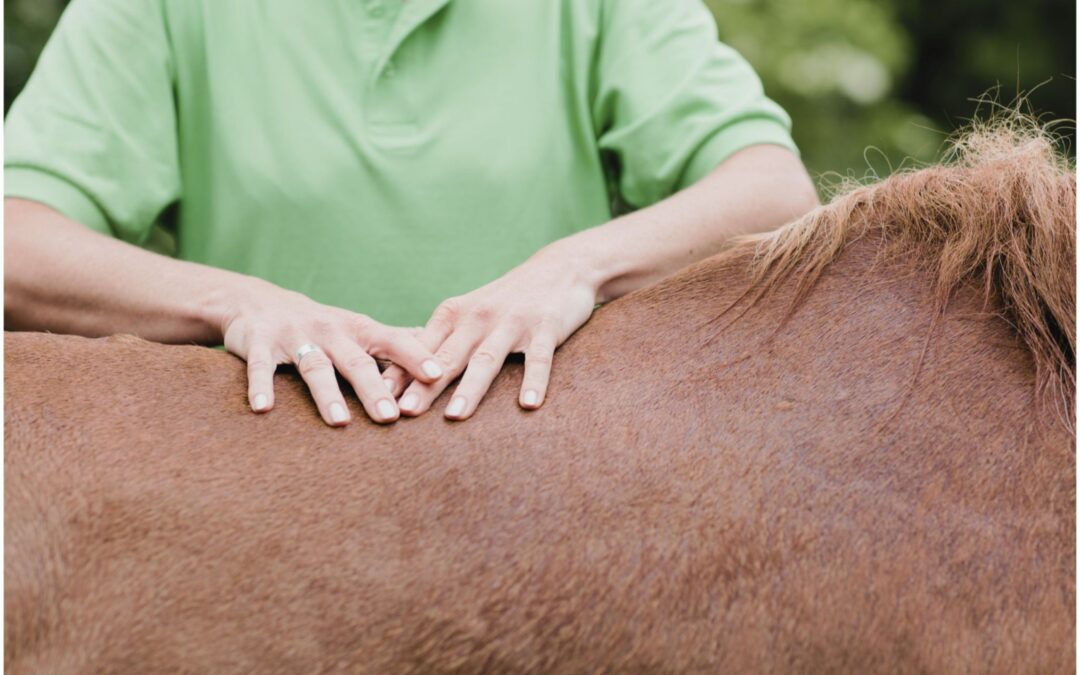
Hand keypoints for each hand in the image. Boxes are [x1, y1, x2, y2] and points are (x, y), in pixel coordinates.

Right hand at [220, 279, 443, 425]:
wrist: (256, 301)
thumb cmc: (320, 324)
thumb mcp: (357, 327)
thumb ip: (394, 339)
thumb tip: (436, 345)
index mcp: (357, 329)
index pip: (393, 341)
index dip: (415, 357)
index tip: (437, 376)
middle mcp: (330, 330)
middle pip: (355, 361)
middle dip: (373, 389)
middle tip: (390, 417)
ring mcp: (294, 336)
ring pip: (314, 367)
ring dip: (327, 394)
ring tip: (340, 422)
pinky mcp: (259, 342)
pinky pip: (261, 367)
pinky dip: (262, 386)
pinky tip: (264, 409)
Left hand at [381, 246, 597, 419]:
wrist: (559, 268)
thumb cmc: (506, 301)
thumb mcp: (469, 315)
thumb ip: (440, 344)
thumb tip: (399, 380)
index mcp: (454, 315)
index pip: (422, 349)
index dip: (400, 373)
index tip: (380, 398)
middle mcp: (479, 317)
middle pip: (448, 357)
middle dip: (425, 385)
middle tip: (406, 412)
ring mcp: (512, 322)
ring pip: (487, 358)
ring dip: (470, 388)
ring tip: (455, 416)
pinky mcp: (546, 327)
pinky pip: (539, 359)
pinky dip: (534, 381)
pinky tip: (528, 405)